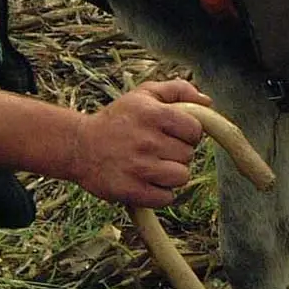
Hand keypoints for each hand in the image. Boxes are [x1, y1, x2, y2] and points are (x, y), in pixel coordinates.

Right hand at [71, 78, 211, 206]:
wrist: (81, 146)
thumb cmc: (119, 118)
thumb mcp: (145, 94)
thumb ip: (178, 90)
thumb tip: (207, 102)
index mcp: (153, 114)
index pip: (195, 129)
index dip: (190, 132)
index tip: (177, 133)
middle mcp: (148, 141)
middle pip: (188, 155)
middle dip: (179, 152)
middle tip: (160, 148)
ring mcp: (140, 168)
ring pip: (181, 177)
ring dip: (172, 174)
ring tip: (155, 165)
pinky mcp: (131, 191)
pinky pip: (166, 198)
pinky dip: (161, 193)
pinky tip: (148, 181)